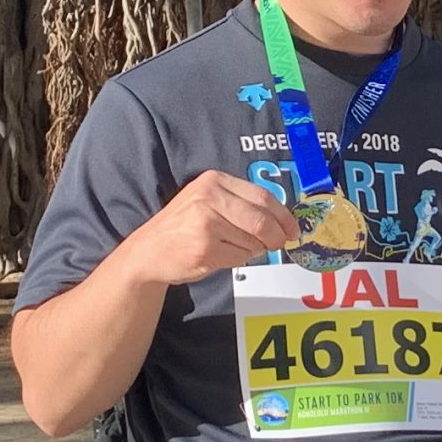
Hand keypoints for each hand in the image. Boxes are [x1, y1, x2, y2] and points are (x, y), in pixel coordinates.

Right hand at [127, 170, 297, 285]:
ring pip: (253, 241)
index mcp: (214, 181)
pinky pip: (240, 257)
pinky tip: (219, 255)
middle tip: (278, 244)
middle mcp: (209, 197)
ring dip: (252, 250)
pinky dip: (238, 260)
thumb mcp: (207, 201)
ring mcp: (206, 223)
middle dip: (276, 236)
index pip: (263, 196)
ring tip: (230, 246)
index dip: (283, 216)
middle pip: (262, 220)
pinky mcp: (205, 248)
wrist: (148, 251)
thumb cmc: (183, 227)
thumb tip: (282, 222)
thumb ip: (241, 204)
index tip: (292, 229)